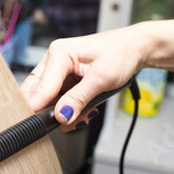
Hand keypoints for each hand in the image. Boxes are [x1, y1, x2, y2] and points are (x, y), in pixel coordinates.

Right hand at [20, 23, 150, 127]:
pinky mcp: (65, 79)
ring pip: (48, 100)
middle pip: (38, 94)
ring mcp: (59, 70)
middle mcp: (54, 60)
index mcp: (59, 53)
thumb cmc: (122, 53)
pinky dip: (69, 109)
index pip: (41, 88)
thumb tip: (61, 115)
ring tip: (84, 114)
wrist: (136, 48)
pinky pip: (58, 99)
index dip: (40, 108)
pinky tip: (83, 109)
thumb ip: (78, 99)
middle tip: (69, 121)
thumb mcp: (101, 78)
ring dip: (63, 112)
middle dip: (51, 111)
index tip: (40, 125)